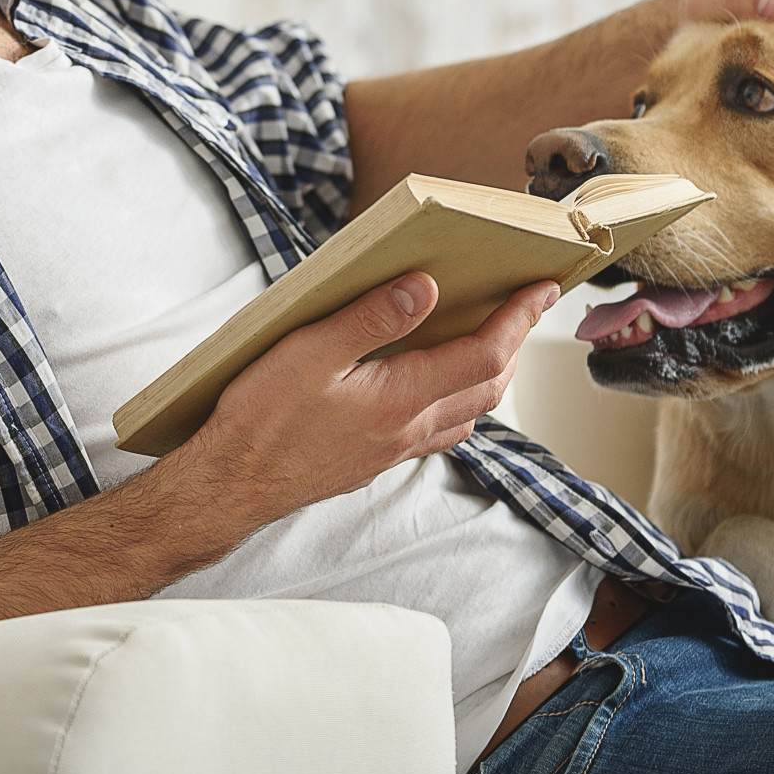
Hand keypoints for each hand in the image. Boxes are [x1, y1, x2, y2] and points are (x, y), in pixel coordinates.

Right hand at [182, 273, 560, 524]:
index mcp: (400, 398)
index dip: (519, 318)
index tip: (543, 288)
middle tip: (529, 305)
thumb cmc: (260, 419)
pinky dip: (458, 403)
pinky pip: (438, 432)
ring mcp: (394, 450)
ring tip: (493, 338)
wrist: (230, 486)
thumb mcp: (309, 351)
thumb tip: (427, 288)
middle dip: (516, 343)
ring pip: (468, 413)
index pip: (484, 354)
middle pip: (489, 387)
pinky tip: (437, 387)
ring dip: (492, 375)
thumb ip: (371, 318)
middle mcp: (408, 430)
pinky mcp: (375, 460)